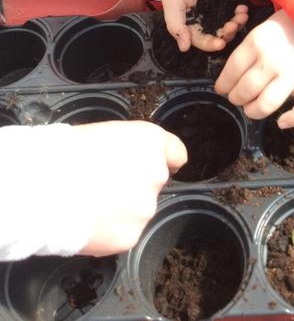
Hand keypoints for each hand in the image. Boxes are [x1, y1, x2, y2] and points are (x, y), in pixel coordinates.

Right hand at [76, 121, 186, 256]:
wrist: (41, 188)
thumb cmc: (65, 153)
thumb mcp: (105, 134)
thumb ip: (129, 148)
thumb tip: (129, 162)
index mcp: (151, 142)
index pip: (176, 153)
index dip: (164, 160)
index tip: (155, 165)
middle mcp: (156, 174)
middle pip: (155, 182)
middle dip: (135, 185)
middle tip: (105, 185)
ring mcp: (145, 208)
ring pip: (138, 210)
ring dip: (122, 209)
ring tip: (90, 203)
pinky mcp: (130, 236)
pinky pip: (124, 233)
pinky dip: (109, 231)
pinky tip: (88, 220)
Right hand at [160, 0, 247, 51]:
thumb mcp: (172, 4)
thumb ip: (176, 26)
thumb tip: (184, 49)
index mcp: (193, 27)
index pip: (204, 41)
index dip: (213, 44)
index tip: (221, 43)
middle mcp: (208, 22)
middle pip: (222, 35)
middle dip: (229, 33)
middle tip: (233, 25)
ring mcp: (220, 11)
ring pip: (232, 25)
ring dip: (238, 24)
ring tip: (241, 16)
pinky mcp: (229, 0)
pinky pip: (238, 11)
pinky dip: (242, 12)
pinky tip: (242, 8)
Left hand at [214, 10, 293, 127]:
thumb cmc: (284, 28)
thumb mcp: (260, 31)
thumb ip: (247, 52)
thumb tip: (229, 79)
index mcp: (256, 41)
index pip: (232, 70)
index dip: (223, 84)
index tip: (222, 89)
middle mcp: (272, 58)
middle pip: (246, 89)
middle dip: (236, 98)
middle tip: (237, 98)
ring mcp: (292, 72)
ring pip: (266, 102)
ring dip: (254, 110)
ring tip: (250, 108)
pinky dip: (293, 119)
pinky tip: (282, 122)